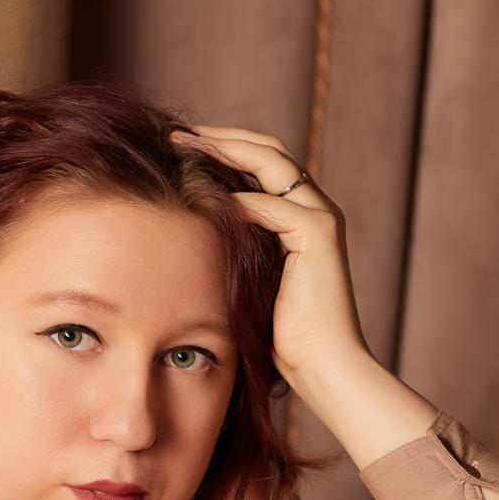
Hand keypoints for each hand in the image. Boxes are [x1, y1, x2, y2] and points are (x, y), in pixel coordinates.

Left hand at [169, 123, 372, 387]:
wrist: (322, 365)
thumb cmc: (282, 334)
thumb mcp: (250, 280)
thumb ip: (235, 247)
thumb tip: (190, 231)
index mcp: (301, 216)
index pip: (263, 162)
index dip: (224, 147)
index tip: (181, 144)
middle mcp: (316, 208)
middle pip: (269, 149)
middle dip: (220, 136)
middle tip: (176, 134)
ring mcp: (320, 218)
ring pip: (271, 163)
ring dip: (224, 151)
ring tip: (183, 148)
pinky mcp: (318, 236)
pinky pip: (271, 205)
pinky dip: (236, 197)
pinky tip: (201, 195)